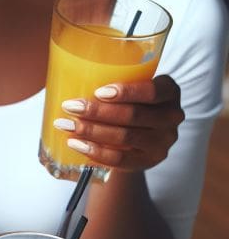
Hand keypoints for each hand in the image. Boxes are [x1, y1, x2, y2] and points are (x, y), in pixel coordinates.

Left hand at [54, 74, 184, 171]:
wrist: (138, 137)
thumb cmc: (128, 103)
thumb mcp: (130, 86)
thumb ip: (113, 79)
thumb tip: (69, 77)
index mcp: (169, 91)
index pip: (152, 91)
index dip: (126, 92)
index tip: (97, 92)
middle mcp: (172, 116)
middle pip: (133, 115)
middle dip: (97, 112)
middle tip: (69, 107)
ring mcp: (163, 141)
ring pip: (125, 137)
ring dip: (91, 131)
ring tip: (66, 125)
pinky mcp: (149, 161)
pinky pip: (121, 159)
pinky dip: (96, 152)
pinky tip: (76, 144)